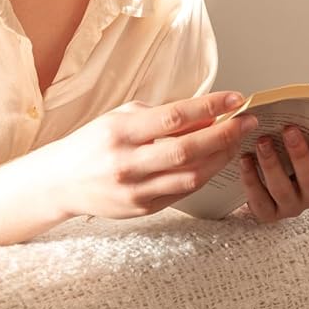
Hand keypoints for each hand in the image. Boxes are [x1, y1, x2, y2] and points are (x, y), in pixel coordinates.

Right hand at [50, 91, 260, 219]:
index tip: (235, 99)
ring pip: (191, 176)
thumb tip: (206, 116)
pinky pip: (183, 192)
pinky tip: (215, 161)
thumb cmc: (94, 143)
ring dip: (221, 158)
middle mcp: (127, 162)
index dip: (210, 107)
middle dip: (225, 135)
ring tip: (236, 142)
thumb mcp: (121, 117)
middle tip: (248, 122)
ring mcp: (135, 190)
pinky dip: (203, 175)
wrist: (60, 182)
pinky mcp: (142, 209)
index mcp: (120, 132)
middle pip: (188, 150)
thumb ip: (162, 116)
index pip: (174, 117)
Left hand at [238, 126, 308, 222]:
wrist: (267, 181)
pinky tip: (246, 159)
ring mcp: (290, 206)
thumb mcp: (308, 146)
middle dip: (299, 153)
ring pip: (282, 189)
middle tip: (289, 130)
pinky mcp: (268, 213)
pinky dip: (251, 178)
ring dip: (272, 163)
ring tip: (263, 142)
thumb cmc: (292, 157)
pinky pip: (260, 199)